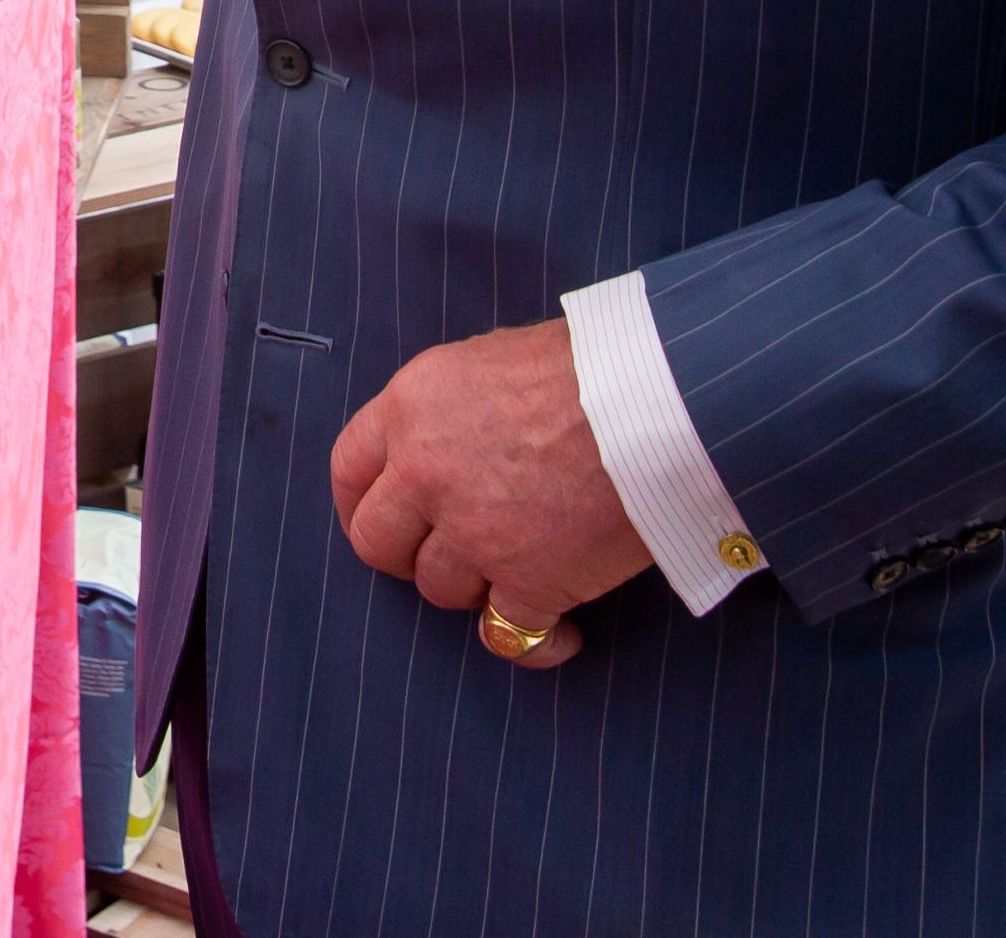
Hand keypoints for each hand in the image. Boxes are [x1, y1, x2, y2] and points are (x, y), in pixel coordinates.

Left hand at [327, 318, 653, 665]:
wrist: (656, 399)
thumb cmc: (589, 367)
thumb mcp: (489, 362)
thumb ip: (454, 410)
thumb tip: (455, 438)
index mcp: (410, 409)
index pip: (349, 469)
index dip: (360, 505)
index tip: (379, 521)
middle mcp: (425, 473)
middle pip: (378, 543)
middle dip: (405, 557)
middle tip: (442, 558)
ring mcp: (474, 532)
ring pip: (440, 589)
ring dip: (475, 589)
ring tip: (517, 572)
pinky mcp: (530, 580)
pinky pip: (508, 635)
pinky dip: (534, 643)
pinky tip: (560, 635)